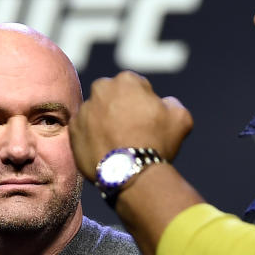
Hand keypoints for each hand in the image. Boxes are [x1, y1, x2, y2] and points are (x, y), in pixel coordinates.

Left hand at [70, 70, 193, 180]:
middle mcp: (101, 89)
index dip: (143, 103)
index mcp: (126, 80)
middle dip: (119, 108)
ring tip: (117, 145)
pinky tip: (106, 151)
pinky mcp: (73, 131)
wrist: (131, 173)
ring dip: (104, 123)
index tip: (147, 120)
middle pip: (112, 96)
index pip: (135, 86)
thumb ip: (171, 103)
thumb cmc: (157, 143)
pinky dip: (92, 138)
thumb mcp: (181, 118)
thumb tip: (163, 103)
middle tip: (130, 131)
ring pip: (96, 113)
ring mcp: (84, 110)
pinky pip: (84, 131)